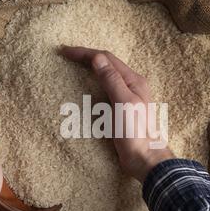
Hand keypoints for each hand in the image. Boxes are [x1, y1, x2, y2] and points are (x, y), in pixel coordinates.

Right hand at [60, 46, 173, 181]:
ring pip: (106, 76)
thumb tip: (97, 57)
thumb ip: (111, 80)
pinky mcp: (122, 109)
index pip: (106, 58)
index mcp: (134, 80)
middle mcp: (132, 85)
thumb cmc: (135, 132)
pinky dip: (93, 83)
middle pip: (107, 64)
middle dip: (87, 57)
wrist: (144, 159)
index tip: (65, 51)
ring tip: (74, 66)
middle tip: (66, 54)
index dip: (85, 53)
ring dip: (90, 68)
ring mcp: (127, 97)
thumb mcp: (123, 103)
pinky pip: (106, 90)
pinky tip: (87, 86)